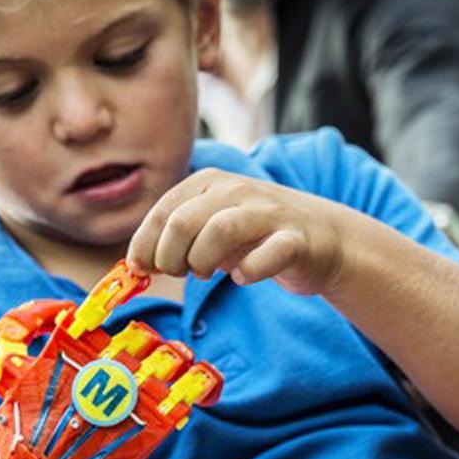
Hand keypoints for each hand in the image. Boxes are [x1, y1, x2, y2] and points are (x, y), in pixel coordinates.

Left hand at [128, 168, 350, 295]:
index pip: (162, 211)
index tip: (140, 269)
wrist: (323, 239)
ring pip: (219, 231)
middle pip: (183, 222)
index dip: (144, 245)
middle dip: (170, 257)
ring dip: (202, 262)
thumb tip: (135, 264)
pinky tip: (243, 276)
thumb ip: (175, 240)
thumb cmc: (257, 236)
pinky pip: (267, 256)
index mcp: (210, 181)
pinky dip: (249, 272)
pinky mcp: (296, 238)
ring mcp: (269, 211)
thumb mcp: (210, 229)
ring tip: (205, 273)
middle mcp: (238, 189)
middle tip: (178, 273)